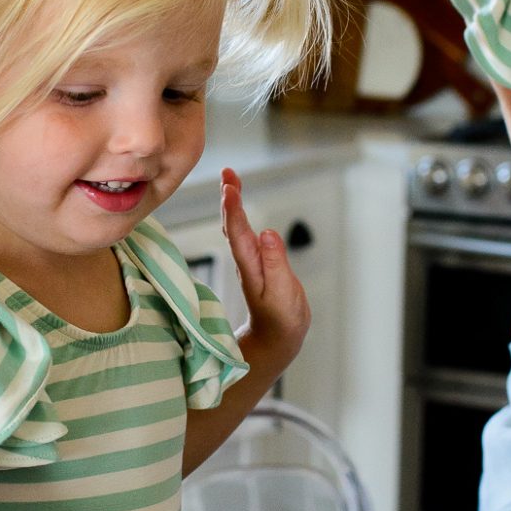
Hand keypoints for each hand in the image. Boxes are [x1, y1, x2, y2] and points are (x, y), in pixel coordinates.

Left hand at [220, 169, 309, 373]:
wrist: (277, 338)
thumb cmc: (282, 320)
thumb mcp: (283, 294)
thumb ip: (275, 264)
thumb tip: (267, 233)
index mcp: (251, 266)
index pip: (238, 233)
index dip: (233, 209)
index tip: (229, 186)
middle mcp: (246, 261)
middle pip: (233, 224)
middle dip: (229, 197)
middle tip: (227, 172)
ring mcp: (250, 262)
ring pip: (237, 227)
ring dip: (232, 203)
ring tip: (231, 180)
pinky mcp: (258, 264)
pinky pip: (244, 234)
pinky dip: (240, 216)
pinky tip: (239, 206)